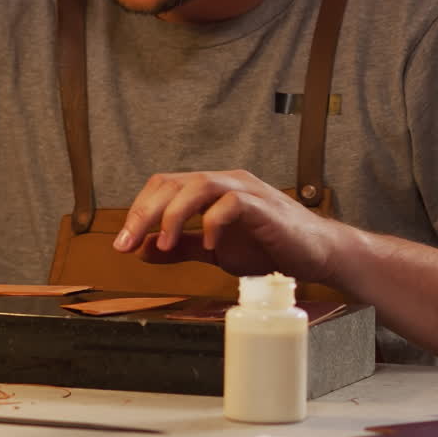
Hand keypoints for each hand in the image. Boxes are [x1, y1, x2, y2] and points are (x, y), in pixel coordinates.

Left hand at [113, 169, 336, 280]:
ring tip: (166, 243)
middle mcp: (225, 182)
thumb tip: (143, 250)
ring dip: (175, 214)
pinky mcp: (263, 206)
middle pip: (174, 182)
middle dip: (146, 213)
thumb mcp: (214, 250)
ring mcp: (244, 190)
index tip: (123, 243)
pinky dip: (214, 223)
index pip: (164, 185)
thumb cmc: (268, 247)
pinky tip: (210, 246)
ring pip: (199, 185)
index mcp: (210, 189)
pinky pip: (232, 203)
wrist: (314, 254)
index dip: (139, 211)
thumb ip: (182, 247)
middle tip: (129, 244)